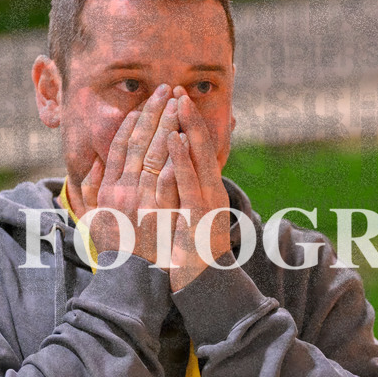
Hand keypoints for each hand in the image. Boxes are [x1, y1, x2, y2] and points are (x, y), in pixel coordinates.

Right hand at [80, 84, 180, 263]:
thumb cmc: (117, 252)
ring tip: (178, 103)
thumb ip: (92, 193)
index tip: (142, 105)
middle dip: (152, 113)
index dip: (131, 123)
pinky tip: (183, 135)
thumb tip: (92, 166)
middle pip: (137, 143)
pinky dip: (174, 155)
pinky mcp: (159, 213)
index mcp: (107, 191)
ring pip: (153, 154)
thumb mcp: (96, 221)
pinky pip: (167, 178)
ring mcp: (140, 202)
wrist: (132, 283)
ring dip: (166, 125)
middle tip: (166, 90)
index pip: (117, 148)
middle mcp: (121, 193)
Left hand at [167, 89, 230, 290]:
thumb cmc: (189, 256)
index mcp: (205, 191)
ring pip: (197, 159)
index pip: (197, 149)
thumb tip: (167, 176)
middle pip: (199, 147)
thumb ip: (179, 196)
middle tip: (177, 89)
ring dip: (187, 128)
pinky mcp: (198, 217)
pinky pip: (188, 182)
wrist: (206, 287)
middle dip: (188, 116)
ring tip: (178, 103)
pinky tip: (173, 140)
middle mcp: (210, 192)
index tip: (177, 98)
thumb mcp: (185, 220)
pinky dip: (182, 158)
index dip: (188, 122)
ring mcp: (206, 203)